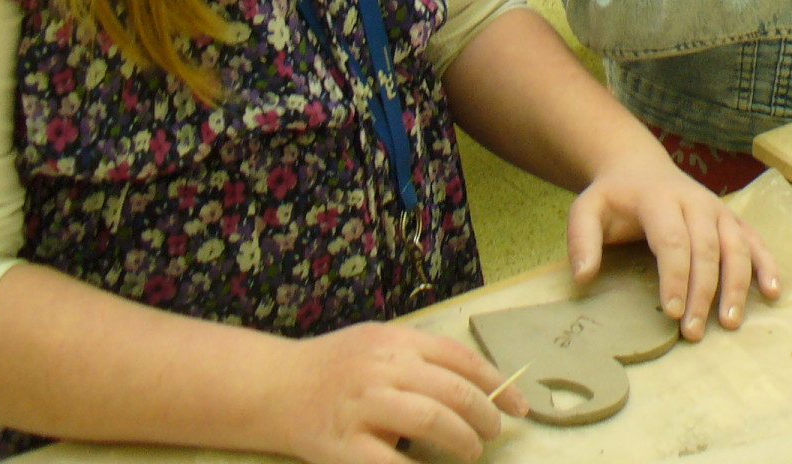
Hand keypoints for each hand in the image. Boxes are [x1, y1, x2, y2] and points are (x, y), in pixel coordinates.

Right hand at [272, 321, 526, 463]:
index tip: (519, 406)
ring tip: (471, 451)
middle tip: (494, 433)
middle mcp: (384, 368)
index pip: (462, 359)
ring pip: (432, 421)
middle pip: (453, 392)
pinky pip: (392, 463)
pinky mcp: (344, 444)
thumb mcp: (378, 344)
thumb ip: (420, 359)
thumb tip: (478, 386)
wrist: (272, 386)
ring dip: (463, 440)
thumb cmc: (333, 366)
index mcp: (398, 341)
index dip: (497, 384)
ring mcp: (364, 405)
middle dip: (485, 416)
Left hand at [567, 144, 780, 341]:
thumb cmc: (614, 197)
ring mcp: (718, 209)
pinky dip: (767, 263)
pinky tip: (773, 291)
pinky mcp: (731, 218)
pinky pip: (754, 240)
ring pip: (736, 246)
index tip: (670, 313)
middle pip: (706, 248)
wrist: (640, 168)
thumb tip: (583, 277)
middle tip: (692, 332)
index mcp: (660, 198)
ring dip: (737, 285)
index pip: (672, 240)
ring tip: (730, 322)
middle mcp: (696, 201)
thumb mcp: (586, 209)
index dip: (674, 277)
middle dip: (702, 292)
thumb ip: (581, 239)